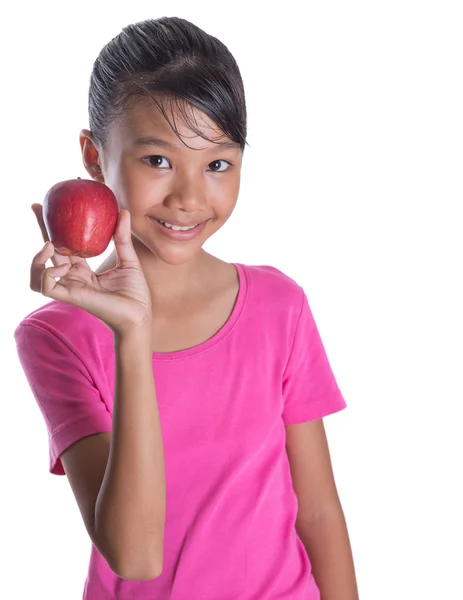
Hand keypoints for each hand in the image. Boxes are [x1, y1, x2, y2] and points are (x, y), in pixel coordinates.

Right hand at [30, 204, 151, 335]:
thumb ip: (122, 237)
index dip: (54, 228)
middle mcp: (73, 278)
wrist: (140, 315)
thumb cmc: (135, 293)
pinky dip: (48, 274)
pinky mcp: (73, 298)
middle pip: (48, 254)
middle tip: (37, 208)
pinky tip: (59, 267)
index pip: (64, 246)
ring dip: (37, 258)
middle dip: (40, 230)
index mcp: (83, 270)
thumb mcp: (129, 260)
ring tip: (50, 244)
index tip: (47, 207)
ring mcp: (71, 288)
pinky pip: (47, 287)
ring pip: (39, 274)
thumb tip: (124, 211)